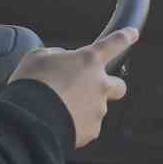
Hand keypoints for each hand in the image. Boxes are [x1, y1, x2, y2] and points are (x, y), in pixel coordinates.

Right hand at [9, 28, 138, 148]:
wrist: (30, 120)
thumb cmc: (31, 85)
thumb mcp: (37, 57)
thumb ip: (55, 55)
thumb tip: (60, 59)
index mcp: (88, 60)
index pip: (114, 43)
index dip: (125, 37)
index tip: (132, 33)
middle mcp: (99, 84)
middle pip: (119, 85)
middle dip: (108, 87)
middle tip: (89, 89)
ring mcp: (98, 109)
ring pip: (98, 108)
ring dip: (84, 107)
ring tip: (60, 108)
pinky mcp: (92, 130)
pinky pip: (87, 126)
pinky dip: (77, 124)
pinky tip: (59, 122)